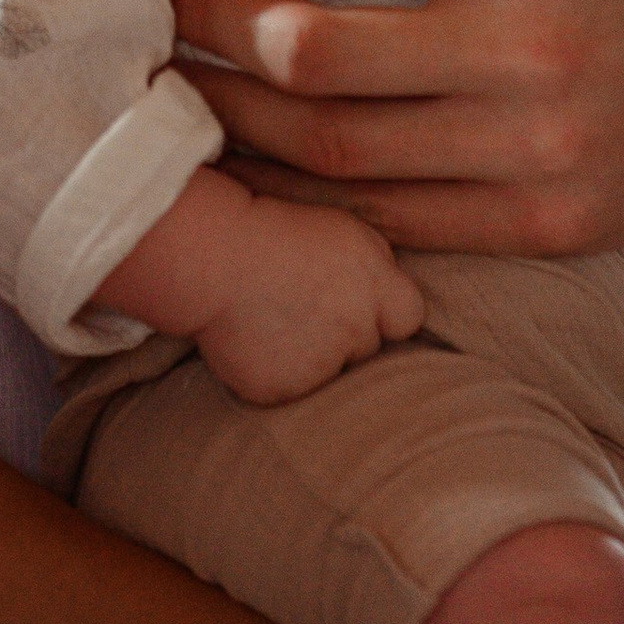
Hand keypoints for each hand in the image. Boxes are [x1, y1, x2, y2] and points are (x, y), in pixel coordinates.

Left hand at [143, 0, 623, 254]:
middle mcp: (525, 45)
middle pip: (313, 47)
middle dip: (206, 19)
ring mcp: (532, 149)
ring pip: (336, 148)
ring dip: (234, 117)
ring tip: (173, 83)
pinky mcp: (542, 226)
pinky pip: (392, 220)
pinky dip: (307, 197)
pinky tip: (253, 164)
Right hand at [191, 200, 426, 407]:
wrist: (215, 258)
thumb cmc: (279, 233)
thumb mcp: (345, 230)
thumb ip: (380, 267)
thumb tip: (396, 300)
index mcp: (377, 289)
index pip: (409, 319)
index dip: (387, 311)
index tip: (363, 302)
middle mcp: (356, 333)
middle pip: (368, 350)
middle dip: (347, 334)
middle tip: (307, 305)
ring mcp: (318, 369)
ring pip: (330, 374)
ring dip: (313, 357)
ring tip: (279, 319)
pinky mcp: (281, 393)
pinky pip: (290, 391)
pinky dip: (278, 373)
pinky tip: (259, 342)